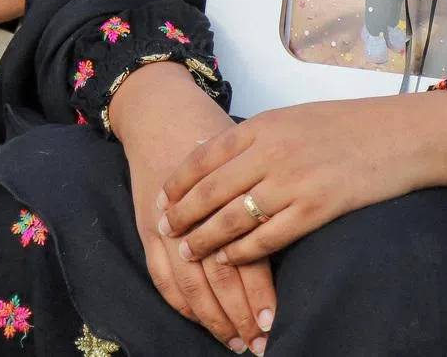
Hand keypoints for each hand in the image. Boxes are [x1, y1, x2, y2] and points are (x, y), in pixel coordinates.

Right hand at [111, 63, 275, 353]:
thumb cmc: (212, 131)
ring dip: (210, 317)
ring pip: (189, 282)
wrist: (161, 112)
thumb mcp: (249, 151)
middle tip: (256, 343)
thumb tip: (300, 227)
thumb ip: (273, 188)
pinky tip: (198, 318)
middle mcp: (194, 209)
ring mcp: (166, 219)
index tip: (273, 322)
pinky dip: (181, 302)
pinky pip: (161, 275)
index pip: (246, 252)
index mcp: (230, 186)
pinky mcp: (147, 225)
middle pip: (218, 274)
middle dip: (238, 314)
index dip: (259, 292)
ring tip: (233, 340)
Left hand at [158, 92, 446, 265]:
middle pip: (210, 191)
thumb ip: (256, 137)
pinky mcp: (315, 210)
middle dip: (183, 215)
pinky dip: (241, 253)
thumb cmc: (345, 125)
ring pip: (232, 219)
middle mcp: (272, 152)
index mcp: (264, 125)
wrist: (397, 135)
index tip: (163, 197)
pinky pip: (266, 238)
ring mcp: (292, 182)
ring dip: (205, 240)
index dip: (178, 181)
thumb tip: (216, 158)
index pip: (204, 156)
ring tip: (189, 252)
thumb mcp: (292, 118)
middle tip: (167, 231)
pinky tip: (229, 260)